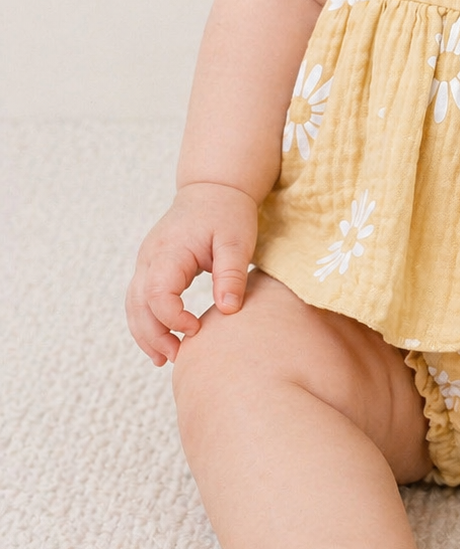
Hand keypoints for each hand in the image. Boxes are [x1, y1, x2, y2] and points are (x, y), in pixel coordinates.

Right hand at [125, 182, 257, 365]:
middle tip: (177, 358)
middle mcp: (150, 257)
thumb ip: (231, 274)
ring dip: (145, 333)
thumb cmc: (227, 213)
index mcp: (169, 250)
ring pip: (133, 304)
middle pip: (138, 304)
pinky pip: (140, 299)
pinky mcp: (152, 267)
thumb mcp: (237, 242)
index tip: (197, 329)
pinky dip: (147, 322)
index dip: (173, 317)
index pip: (158, 293)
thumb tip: (228, 311)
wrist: (213, 189)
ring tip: (165, 359)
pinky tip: (162, 342)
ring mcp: (146, 262)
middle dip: (153, 335)